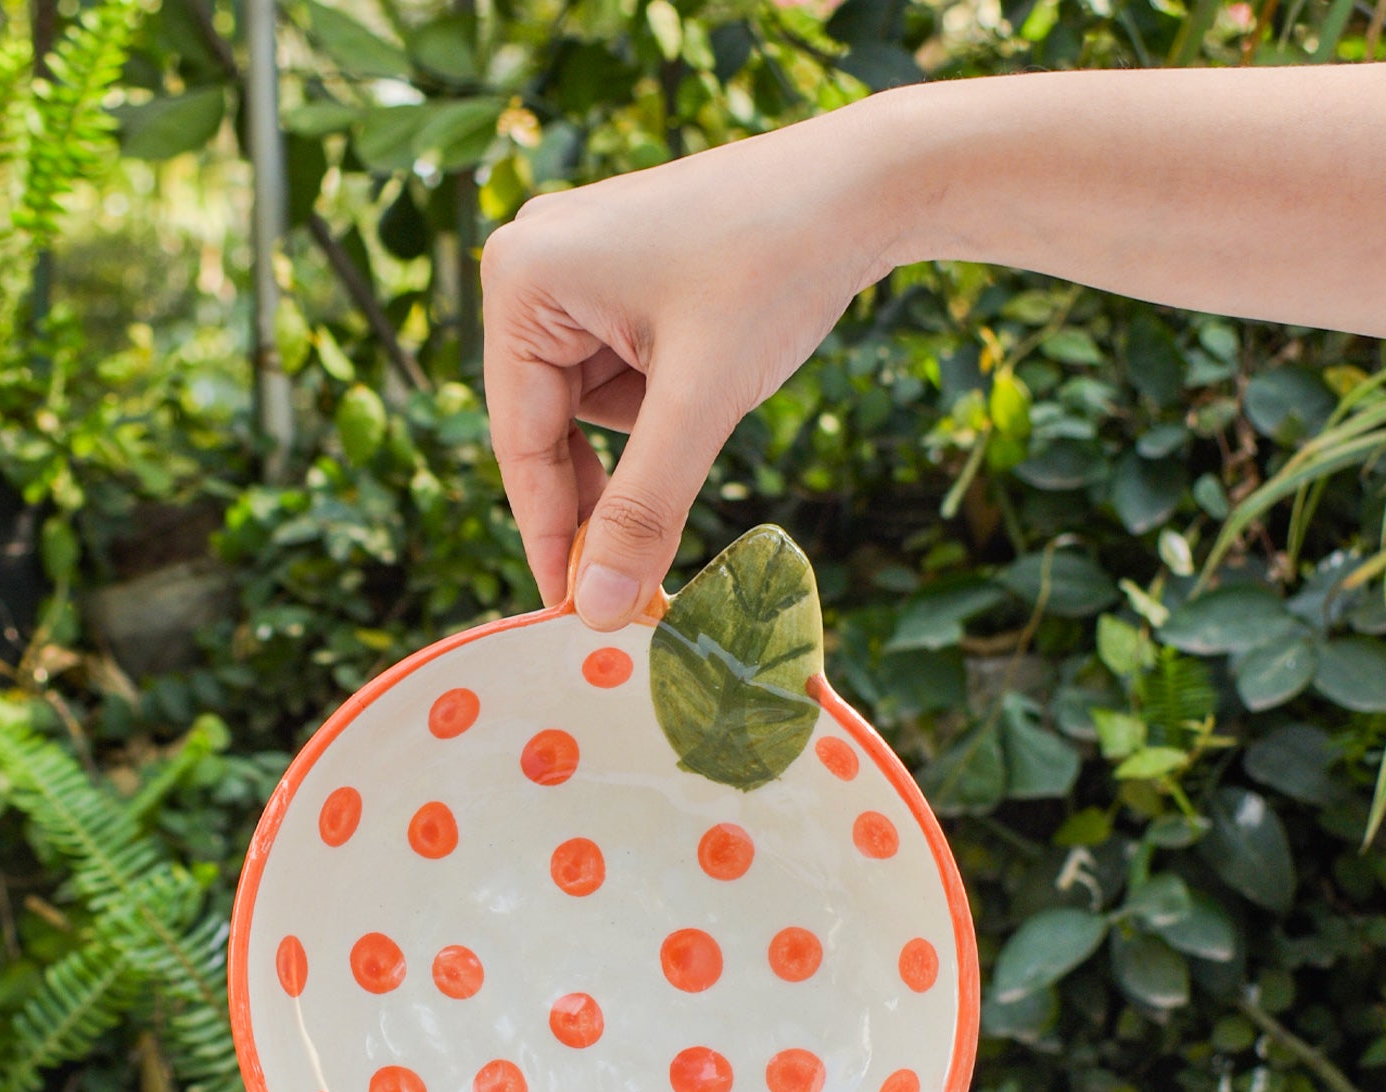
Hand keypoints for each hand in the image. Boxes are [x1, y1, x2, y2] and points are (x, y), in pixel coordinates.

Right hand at [482, 104, 891, 628]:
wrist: (865, 185)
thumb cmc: (776, 265)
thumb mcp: (703, 401)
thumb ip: (644, 509)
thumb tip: (597, 609)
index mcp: (522, 280)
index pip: (520, 441)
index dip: (548, 534)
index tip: (572, 611)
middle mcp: (533, 269)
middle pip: (548, 429)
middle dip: (600, 495)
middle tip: (634, 582)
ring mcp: (576, 272)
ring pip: (591, 413)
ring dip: (644, 443)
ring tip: (708, 407)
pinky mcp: (621, 282)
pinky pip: (623, 379)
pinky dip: (664, 408)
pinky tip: (712, 378)